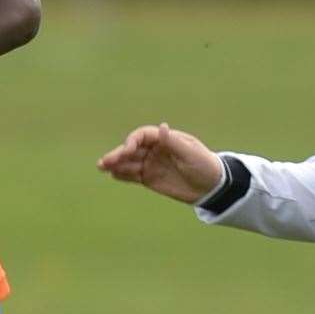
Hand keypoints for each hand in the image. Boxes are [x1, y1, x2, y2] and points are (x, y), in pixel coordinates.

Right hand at [97, 123, 224, 203]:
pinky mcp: (150, 178)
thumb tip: (161, 127)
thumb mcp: (191, 153)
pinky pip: (133, 176)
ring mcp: (151, 164)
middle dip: (118, 154)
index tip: (127, 151)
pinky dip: (123, 175)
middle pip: (132, 149)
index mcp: (164, 139)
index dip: (132, 141)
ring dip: (116, 164)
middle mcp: (155, 149)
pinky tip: (112, 175)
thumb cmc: (204, 165)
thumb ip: (173, 142)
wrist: (212, 186)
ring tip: (102, 167)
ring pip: (129, 162)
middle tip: (104, 162)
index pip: (142, 136)